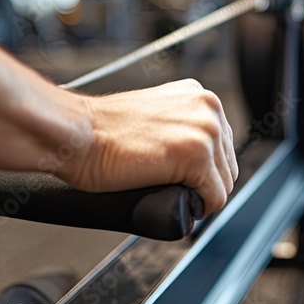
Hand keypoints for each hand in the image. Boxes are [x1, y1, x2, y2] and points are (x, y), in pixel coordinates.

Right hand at [62, 79, 237, 216]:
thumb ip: (178, 125)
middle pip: (227, 165)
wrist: (76, 133)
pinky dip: (197, 208)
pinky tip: (173, 198)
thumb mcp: (152, 114)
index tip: (182, 178)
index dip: (204, 170)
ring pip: (223, 184)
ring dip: (199, 196)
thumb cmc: (99, 130)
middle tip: (173, 189)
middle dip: (204, 184)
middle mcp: (208, 106)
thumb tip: (193, 156)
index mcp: (198, 95)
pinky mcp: (197, 154)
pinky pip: (213, 198)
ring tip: (168, 191)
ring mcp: (206, 129)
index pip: (222, 145)